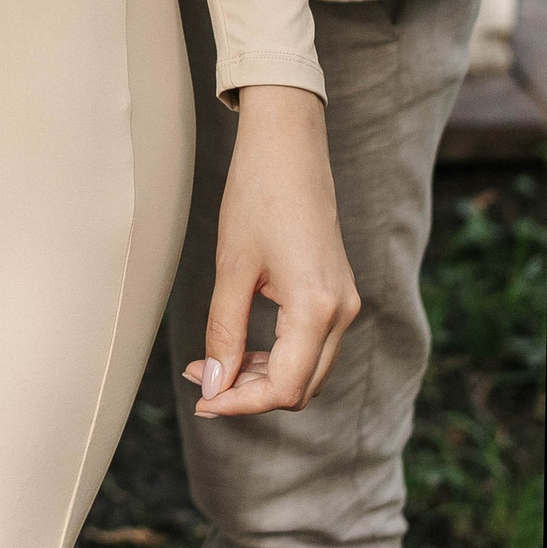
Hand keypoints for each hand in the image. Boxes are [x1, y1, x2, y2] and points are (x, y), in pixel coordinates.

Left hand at [185, 87, 358, 417]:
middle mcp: (342, 312)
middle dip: (250, 394)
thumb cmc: (257, 194)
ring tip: (214, 363)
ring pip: (308, 370)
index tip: (202, 401)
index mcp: (317, 307)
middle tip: (201, 381)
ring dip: (263, 377)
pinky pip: (312, 345)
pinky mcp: (339, 292)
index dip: (241, 404)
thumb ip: (224, 332)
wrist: (288, 144)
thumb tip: (214, 386)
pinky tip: (242, 347)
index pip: (284, 388)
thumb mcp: (232, 266)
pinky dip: (278, 355)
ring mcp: (345, 302)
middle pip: (300, 387)